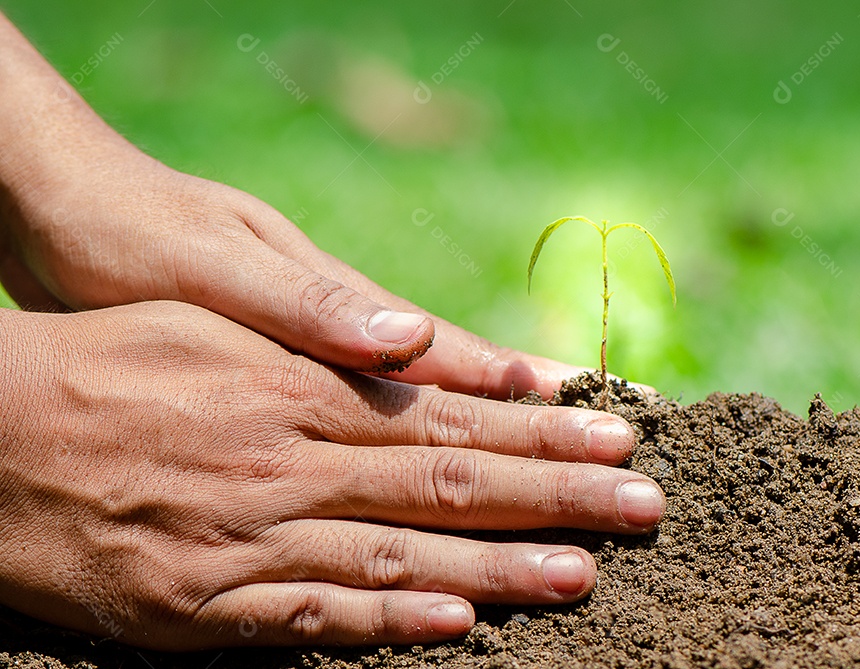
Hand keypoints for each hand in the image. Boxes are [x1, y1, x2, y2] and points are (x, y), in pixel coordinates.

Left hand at [0, 136, 585, 395]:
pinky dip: (402, 427)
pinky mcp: (269, 358)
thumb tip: (410, 340)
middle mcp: (335, 326)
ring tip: (538, 445)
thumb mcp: (213, 272)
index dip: (515, 389)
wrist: (55, 206)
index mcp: (333, 304)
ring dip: (475, 423)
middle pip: (448, 376)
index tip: (583, 411)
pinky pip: (355, 402)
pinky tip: (421, 446)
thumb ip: (309, 308)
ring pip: (408, 393)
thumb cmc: (130, 233)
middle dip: (523, 412)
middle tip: (596, 435)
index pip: (448, 354)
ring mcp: (307, 341)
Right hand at [0, 302, 663, 649]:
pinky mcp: (206, 606)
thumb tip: (412, 347)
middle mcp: (292, 462)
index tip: (613, 437)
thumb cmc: (105, 358)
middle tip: (641, 505)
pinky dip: (393, 627)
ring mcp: (253, 538)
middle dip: (555, 494)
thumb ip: (320, 337)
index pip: (449, 414)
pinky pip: (314, 620)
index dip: (537, 431)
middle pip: (449, 481)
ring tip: (585, 574)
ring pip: (401, 558)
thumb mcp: (215, 318)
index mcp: (299, 388)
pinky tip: (461, 629)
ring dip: (501, 569)